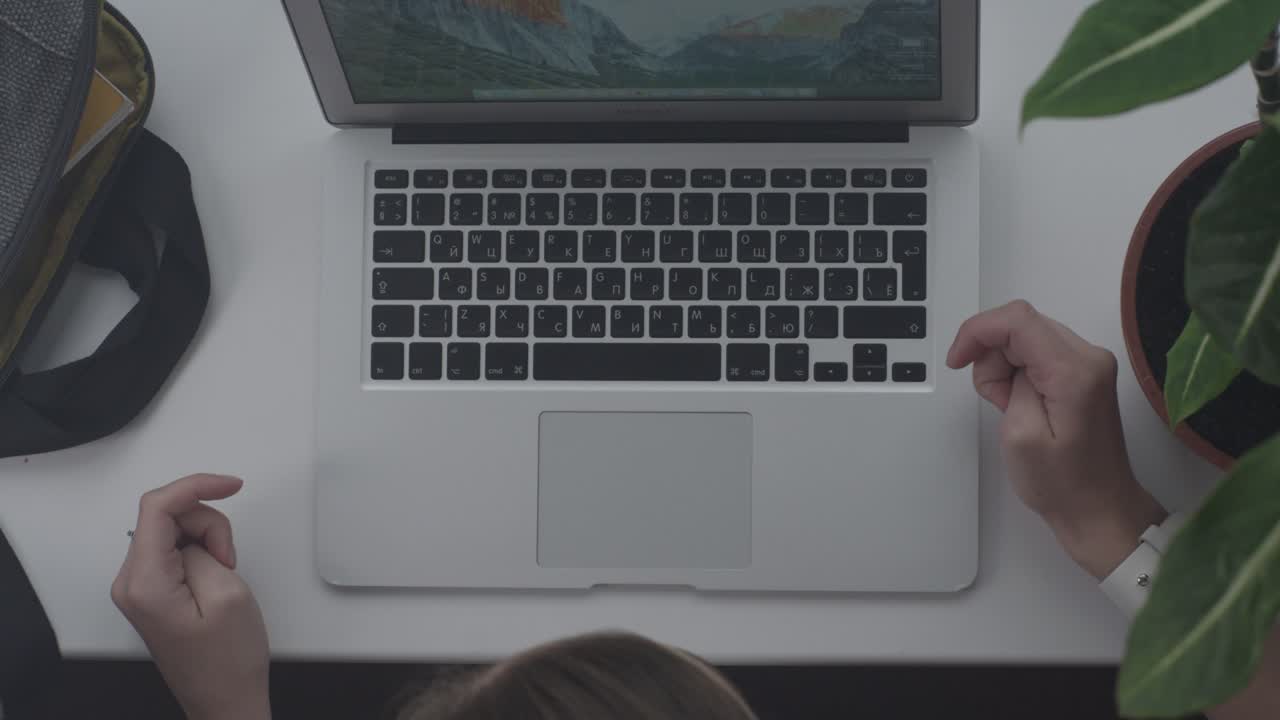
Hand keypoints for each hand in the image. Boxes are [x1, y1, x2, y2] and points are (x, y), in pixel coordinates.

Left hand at [111, 475, 270, 719]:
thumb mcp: (228, 593)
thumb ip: (203, 548)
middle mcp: (131, 583)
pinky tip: (215, 573)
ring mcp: (139, 587)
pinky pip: (175, 547)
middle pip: (166, 516)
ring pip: (173, 529)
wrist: (224, 699)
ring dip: (207, 539)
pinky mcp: (152, 589)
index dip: (196, 486)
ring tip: (225, 574)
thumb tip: (191, 531)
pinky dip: (202, 550)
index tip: (229, 484)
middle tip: (229, 559)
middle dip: (208, 524)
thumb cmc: (227, 662)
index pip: (156, 508)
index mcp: (144, 583)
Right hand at [948, 301, 1167, 578]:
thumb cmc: (1063, 484)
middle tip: (996, 400)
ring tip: (1010, 407)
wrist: (1099, 508)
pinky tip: (1021, 402)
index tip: (958, 359)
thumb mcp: (1020, 434)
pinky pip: (1036, 352)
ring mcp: (1088, 363)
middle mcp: (1089, 358)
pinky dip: (1017, 372)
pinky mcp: (1083, 372)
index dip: (977, 331)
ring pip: (1024, 337)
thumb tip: (1005, 356)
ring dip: (1003, 367)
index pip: (1017, 320)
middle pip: (1019, 325)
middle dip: (991, 357)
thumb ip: (1010, 382)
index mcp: (1075, 372)